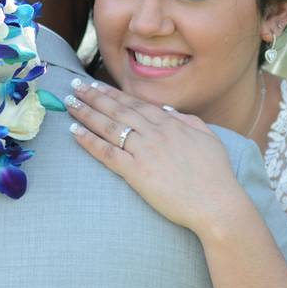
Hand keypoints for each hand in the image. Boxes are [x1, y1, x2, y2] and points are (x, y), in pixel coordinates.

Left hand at [65, 80, 245, 234]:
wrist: (217, 203)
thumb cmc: (216, 174)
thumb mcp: (208, 138)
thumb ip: (187, 121)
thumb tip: (167, 111)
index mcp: (170, 123)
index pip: (135, 103)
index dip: (113, 93)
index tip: (96, 85)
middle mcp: (154, 132)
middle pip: (117, 109)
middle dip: (94, 95)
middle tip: (75, 84)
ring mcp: (144, 151)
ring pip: (108, 126)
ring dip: (86, 112)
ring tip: (69, 102)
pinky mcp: (136, 173)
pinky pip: (107, 153)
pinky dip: (89, 141)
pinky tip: (74, 132)